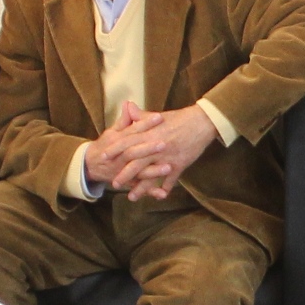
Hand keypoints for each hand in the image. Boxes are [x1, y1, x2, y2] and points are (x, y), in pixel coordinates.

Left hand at [102, 106, 217, 199]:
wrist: (201, 122)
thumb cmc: (179, 118)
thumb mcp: (157, 116)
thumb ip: (140, 115)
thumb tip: (127, 107)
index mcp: (149, 134)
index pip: (127, 142)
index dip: (114, 150)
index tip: (103, 157)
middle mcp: (156, 147)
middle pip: (136, 162)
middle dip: (124, 174)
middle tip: (114, 184)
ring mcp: (167, 157)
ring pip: (151, 175)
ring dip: (141, 187)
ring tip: (132, 197)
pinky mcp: (180, 163)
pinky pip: (171, 178)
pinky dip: (166, 187)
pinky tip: (161, 196)